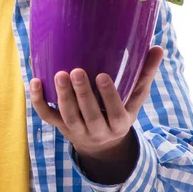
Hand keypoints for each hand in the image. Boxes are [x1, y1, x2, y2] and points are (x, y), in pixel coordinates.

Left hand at [29, 46, 163, 182]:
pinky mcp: (59, 126)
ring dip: (62, 96)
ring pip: (68, 116)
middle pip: (89, 116)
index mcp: (119, 124)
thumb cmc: (119, 110)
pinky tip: (34, 81)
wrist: (101, 143)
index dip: (109, 97)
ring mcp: (77, 130)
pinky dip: (39, 101)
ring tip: (59, 74)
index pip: (115, 113)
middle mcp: (98, 131)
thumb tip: (158, 48)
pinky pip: (47, 116)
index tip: (102, 76)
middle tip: (76, 71)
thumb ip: (145, 74)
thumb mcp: (135, 98)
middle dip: (82, 95)